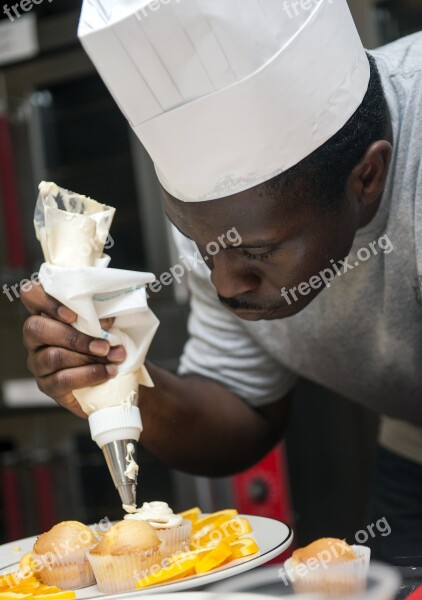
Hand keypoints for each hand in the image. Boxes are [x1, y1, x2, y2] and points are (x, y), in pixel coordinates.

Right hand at [20, 282, 125, 417]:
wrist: (113, 379)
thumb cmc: (106, 342)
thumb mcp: (104, 323)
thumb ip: (100, 315)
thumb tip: (107, 319)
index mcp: (46, 311)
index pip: (31, 294)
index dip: (46, 301)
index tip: (73, 315)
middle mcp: (35, 335)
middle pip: (37, 328)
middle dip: (75, 337)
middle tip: (104, 345)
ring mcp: (37, 360)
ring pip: (52, 356)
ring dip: (87, 358)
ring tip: (113, 359)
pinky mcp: (46, 384)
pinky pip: (61, 380)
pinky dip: (88, 375)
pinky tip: (107, 373)